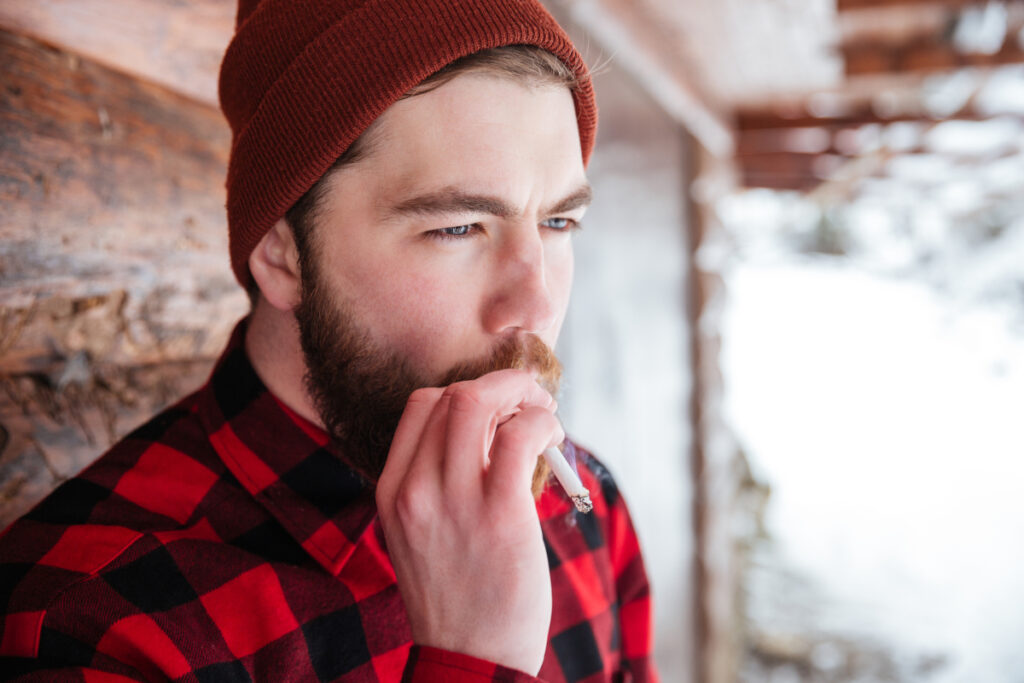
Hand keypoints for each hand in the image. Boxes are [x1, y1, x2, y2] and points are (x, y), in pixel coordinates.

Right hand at [375, 369, 562, 674]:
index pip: (420, 405)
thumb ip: (443, 480)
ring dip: (522, 395)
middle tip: (529, 401)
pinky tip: (553, 439)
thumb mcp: (426, 533)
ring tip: (544, 418)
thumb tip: (496, 428)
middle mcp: (414, 490)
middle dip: (499, 384)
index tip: (498, 406)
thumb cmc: (460, 596)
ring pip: (478, 401)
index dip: (464, 390)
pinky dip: (542, 422)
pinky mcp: (499, 514)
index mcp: (392, 491)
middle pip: (450, 394)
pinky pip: (520, 436)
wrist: (470, 660)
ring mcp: (453, 500)